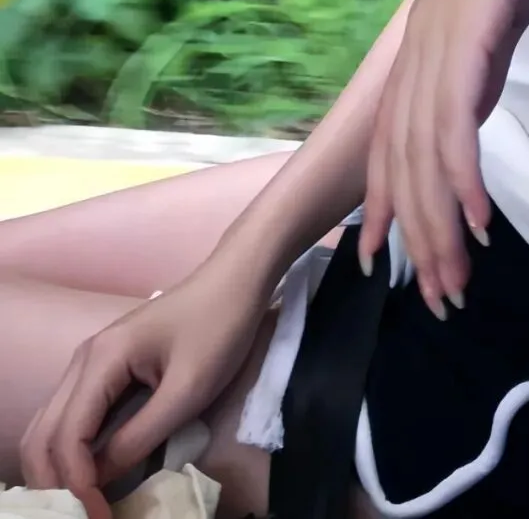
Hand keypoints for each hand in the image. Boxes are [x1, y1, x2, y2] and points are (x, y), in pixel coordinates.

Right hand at [20, 249, 270, 518]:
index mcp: (101, 360)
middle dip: (56, 483)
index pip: (68, 436)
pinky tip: (90, 476)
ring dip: (58, 470)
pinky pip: (72, 417)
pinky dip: (71, 452)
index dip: (77, 485)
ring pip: (51, 426)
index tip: (100, 515)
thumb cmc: (218, 330)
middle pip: (44, 434)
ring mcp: (90, 363)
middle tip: (88, 515)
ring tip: (85, 503)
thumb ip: (140, 437)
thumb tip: (100, 479)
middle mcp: (83, 361)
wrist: (234, 282)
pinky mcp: (104, 370)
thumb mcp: (186, 391)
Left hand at [359, 0, 528, 315]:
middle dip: (417, 234)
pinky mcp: (466, 34)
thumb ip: (482, 57)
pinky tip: (476, 220)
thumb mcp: (500, 9)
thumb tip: (476, 102)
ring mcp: (437, 39)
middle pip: (401, 160)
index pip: (392, 137)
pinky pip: (454, 122)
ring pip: (421, 154)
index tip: (390, 256)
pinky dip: (460, 178)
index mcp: (424, 41)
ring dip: (438, 223)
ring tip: (456, 277)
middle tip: (438, 294)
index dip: (388, 201)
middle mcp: (417, 46)